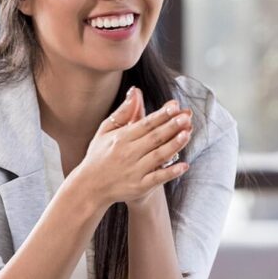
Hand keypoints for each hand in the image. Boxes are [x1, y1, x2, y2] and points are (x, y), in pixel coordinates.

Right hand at [70, 87, 192, 210]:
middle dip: (171, 126)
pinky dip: (171, 172)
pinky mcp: (139, 187)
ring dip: (173, 145)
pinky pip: (157, 178)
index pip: (145, 124)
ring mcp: (135, 171)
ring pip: (158, 156)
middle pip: (154, 138)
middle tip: (187, 117)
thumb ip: (123, 112)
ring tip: (187, 134)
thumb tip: (135, 91)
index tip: (175, 106)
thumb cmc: (99, 155)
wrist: (90, 187)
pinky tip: (184, 165)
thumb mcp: (105, 131)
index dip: (161, 115)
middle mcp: (128, 153)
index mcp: (121, 138)